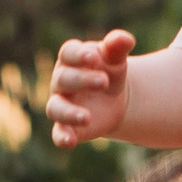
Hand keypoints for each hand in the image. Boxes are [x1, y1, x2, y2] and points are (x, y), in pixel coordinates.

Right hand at [48, 31, 131, 148]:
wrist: (113, 97)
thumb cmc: (110, 70)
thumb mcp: (116, 59)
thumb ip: (118, 47)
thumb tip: (126, 39)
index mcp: (71, 58)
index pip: (68, 53)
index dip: (78, 55)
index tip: (93, 57)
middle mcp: (61, 80)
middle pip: (64, 79)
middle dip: (82, 80)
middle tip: (104, 82)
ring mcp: (61, 103)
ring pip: (55, 108)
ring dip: (69, 113)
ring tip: (86, 117)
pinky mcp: (66, 126)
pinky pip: (58, 133)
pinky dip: (61, 138)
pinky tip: (70, 142)